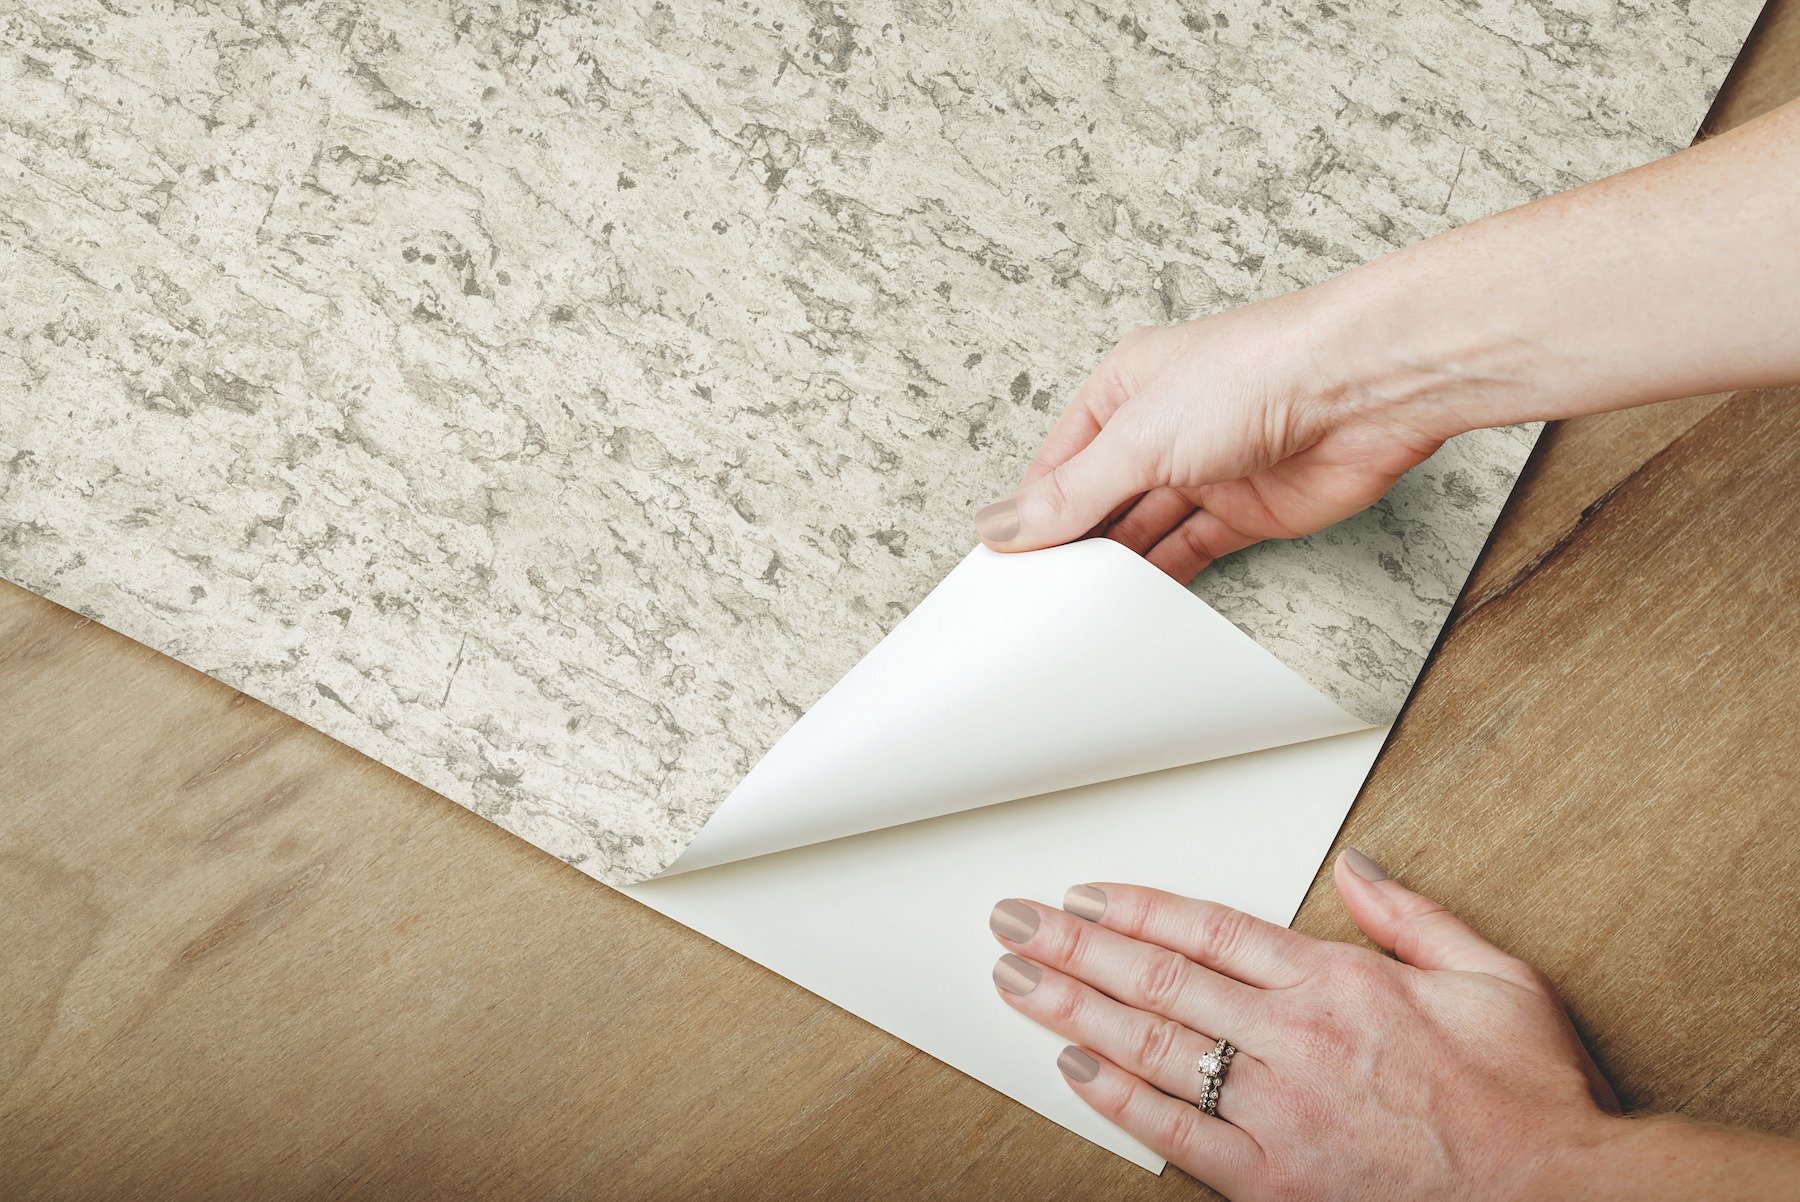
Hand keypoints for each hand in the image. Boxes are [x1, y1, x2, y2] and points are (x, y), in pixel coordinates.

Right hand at [972, 299, 1447, 582]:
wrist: (1362, 389)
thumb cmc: (1258, 372)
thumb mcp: (1139, 436)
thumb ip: (1072, 492)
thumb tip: (1005, 524)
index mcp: (1124, 390)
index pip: (1059, 464)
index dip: (1031, 513)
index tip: (1004, 564)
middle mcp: (1162, 429)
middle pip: (1099, 502)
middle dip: (1073, 545)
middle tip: (1038, 598)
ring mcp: (1205, 471)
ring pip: (1144, 531)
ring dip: (1117, 568)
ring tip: (1079, 610)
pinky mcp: (1247, 512)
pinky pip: (1191, 552)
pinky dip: (1165, 579)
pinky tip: (1136, 605)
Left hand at [987, 850, 1621, 1198]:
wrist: (1560, 1199)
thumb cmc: (1527, 1098)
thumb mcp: (1493, 976)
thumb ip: (1412, 916)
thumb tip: (1356, 867)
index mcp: (1338, 985)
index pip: (1208, 929)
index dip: (1135, 908)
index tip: (1084, 894)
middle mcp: (1295, 1042)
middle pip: (1159, 980)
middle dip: (1075, 946)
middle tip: (1016, 923)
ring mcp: (1278, 1113)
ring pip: (1152, 1048)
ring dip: (1073, 1010)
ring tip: (1018, 980)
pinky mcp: (1275, 1181)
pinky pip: (1176, 1135)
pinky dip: (1118, 1102)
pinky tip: (1073, 1071)